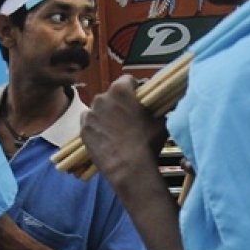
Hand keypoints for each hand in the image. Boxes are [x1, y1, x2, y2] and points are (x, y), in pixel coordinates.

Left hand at [81, 75, 167, 194]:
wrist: (129, 168)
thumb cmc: (147, 142)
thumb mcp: (161, 121)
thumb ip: (161, 108)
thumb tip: (166, 103)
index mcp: (120, 90)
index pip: (127, 80)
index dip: (135, 89)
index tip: (139, 99)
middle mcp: (102, 97)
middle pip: (112, 95)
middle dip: (119, 102)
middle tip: (129, 117)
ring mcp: (90, 113)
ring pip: (100, 108)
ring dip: (107, 114)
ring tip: (117, 129)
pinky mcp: (83, 129)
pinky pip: (90, 121)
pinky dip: (97, 126)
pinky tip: (107, 136)